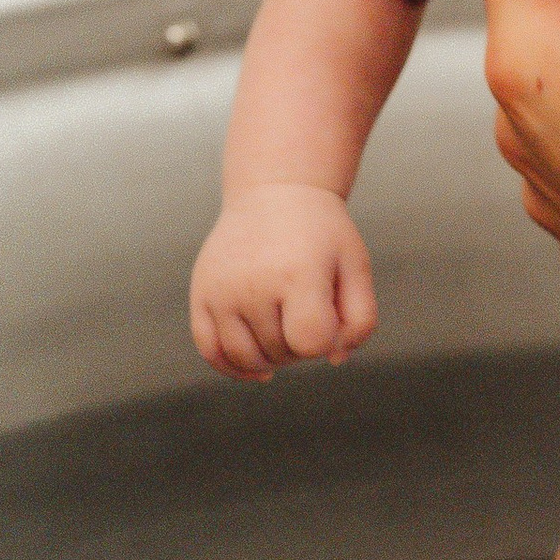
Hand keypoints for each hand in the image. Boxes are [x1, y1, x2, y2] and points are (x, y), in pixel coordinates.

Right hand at [190, 185, 375, 377]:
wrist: (273, 193)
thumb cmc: (321, 234)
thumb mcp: (356, 266)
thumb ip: (359, 319)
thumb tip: (334, 358)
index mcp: (297, 273)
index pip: (311, 343)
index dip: (328, 339)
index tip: (330, 314)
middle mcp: (253, 284)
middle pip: (281, 353)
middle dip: (302, 344)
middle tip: (307, 310)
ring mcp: (221, 290)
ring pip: (246, 358)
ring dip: (272, 358)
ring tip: (285, 329)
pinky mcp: (200, 294)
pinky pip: (210, 351)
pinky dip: (232, 367)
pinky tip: (257, 367)